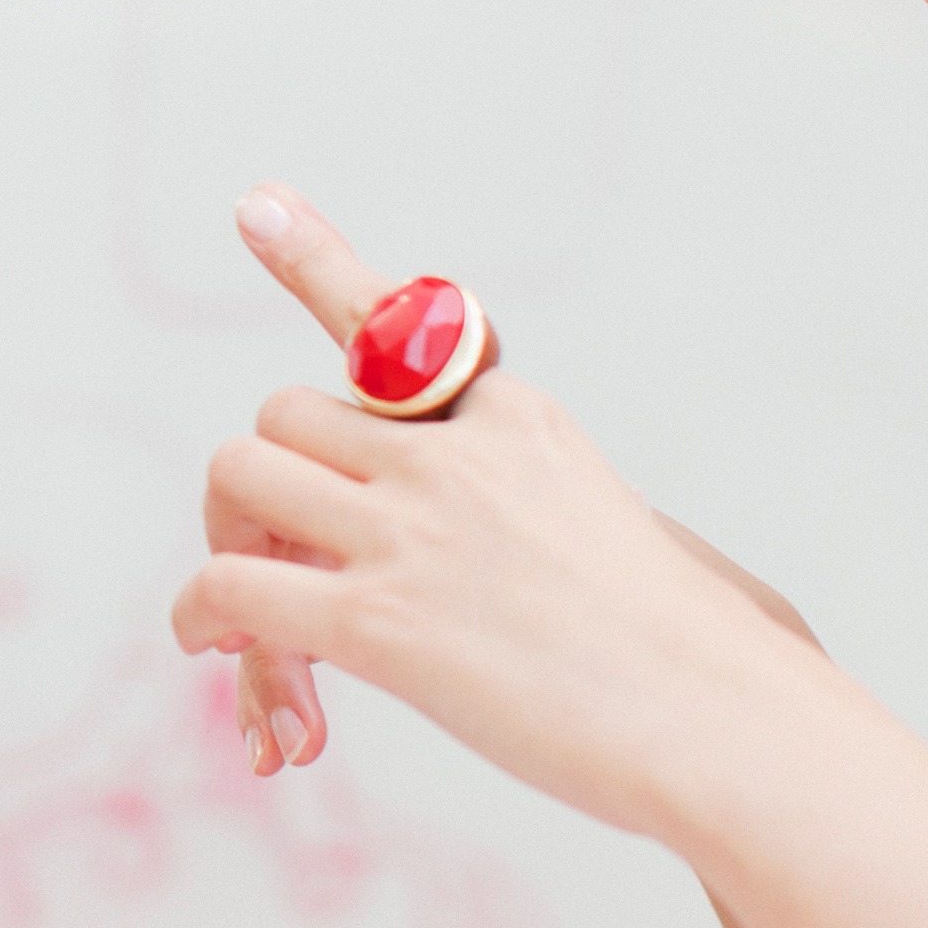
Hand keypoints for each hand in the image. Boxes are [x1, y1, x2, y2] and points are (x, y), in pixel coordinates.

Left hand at [183, 185, 826, 833]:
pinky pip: (231, 585)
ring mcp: (415, 530)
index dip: (313, 260)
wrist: (727, 720)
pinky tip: (216, 647)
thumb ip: (545, 513)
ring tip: (250, 621)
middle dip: (262, 487)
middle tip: (278, 561)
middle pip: (287, 413)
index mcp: (516, 418)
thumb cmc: (697, 656)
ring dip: (226, 543)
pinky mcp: (381, 621)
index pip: (397, 319)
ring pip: (240, 475)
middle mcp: (456, 454)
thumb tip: (532, 545)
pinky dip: (199, 615)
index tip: (257, 207)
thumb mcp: (626, 532)